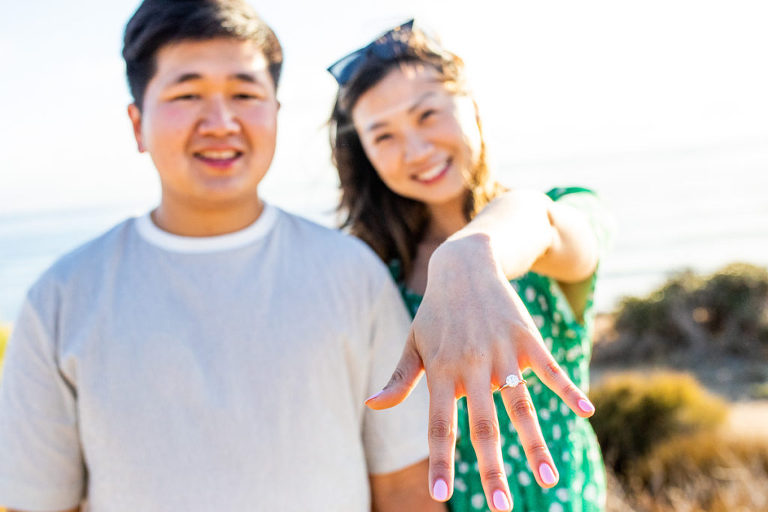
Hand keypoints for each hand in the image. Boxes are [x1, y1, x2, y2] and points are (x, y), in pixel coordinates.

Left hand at [365, 238, 595, 510]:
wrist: (464, 265)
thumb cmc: (435, 313)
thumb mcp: (413, 343)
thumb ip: (399, 379)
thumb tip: (372, 407)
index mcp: (441, 372)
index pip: (439, 425)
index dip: (440, 459)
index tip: (440, 494)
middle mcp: (471, 366)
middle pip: (483, 425)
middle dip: (492, 468)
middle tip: (500, 507)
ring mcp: (501, 353)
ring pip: (520, 406)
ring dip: (534, 444)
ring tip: (547, 481)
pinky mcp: (526, 338)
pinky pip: (549, 369)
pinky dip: (567, 390)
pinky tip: (586, 412)